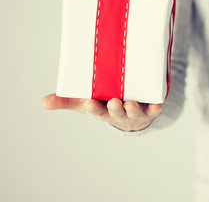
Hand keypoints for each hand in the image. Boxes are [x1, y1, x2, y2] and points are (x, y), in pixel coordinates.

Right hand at [41, 94, 161, 131]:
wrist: (131, 116)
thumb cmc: (105, 106)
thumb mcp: (86, 104)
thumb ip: (66, 101)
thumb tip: (42, 102)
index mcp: (103, 111)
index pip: (96, 110)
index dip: (93, 107)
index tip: (89, 102)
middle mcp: (119, 113)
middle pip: (116, 112)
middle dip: (115, 108)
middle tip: (114, 101)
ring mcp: (135, 112)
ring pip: (134, 111)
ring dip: (133, 108)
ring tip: (130, 102)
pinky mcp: (150, 109)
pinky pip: (154, 109)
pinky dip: (156, 108)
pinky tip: (157, 105)